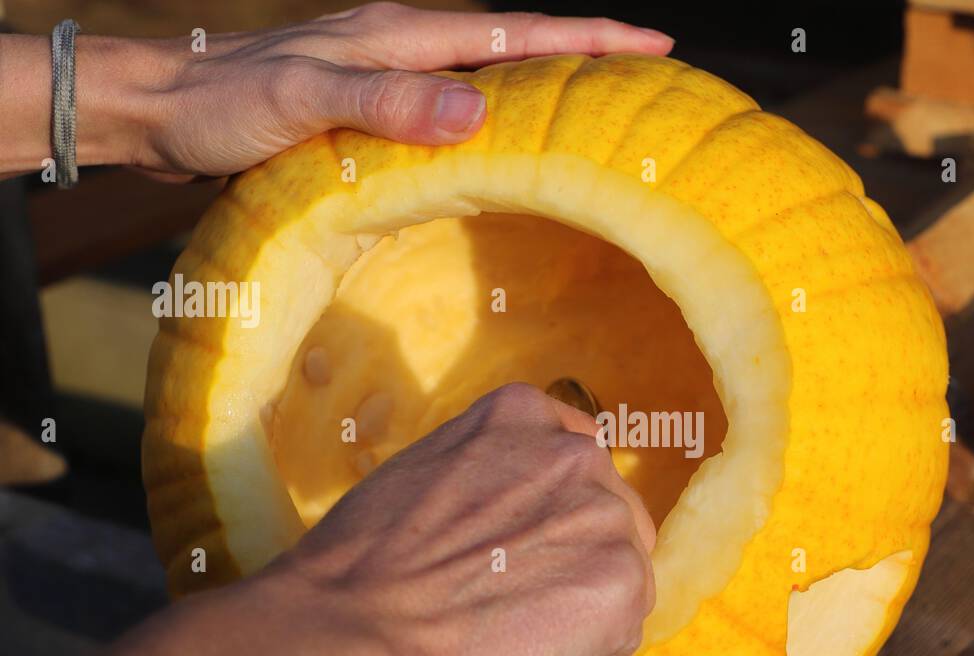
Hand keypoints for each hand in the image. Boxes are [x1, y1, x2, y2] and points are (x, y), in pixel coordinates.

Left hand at [0, 4, 672, 179]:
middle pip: (515, 44)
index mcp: (403, 36)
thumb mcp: (306, 102)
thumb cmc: (225, 105)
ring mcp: (387, 72)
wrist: (160, 108)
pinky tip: (504, 145)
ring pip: (488, 74)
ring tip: (596, 112)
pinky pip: (453, 103)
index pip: (517, 32)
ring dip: (545, 86)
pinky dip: (496, 114)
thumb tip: (478, 107)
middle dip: (585, 54)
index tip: (655, 45)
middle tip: (646, 82)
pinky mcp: (370, 104)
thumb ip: (387, 101)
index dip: (589, 37)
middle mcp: (404, 46)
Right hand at [270, 383, 657, 655]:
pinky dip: (584, 654)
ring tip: (508, 632)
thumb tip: (522, 519)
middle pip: (606, 516)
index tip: (511, 548)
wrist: (355, 636)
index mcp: (522, 414)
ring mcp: (605, 515)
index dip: (544, 516)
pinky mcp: (623, 582)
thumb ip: (492, 478)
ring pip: (619, 573)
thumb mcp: (426, 474)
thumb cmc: (361, 571)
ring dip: (579, 608)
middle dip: (570, 559)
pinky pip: (621, 630)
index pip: (570, 464)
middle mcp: (575, 453)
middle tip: (507, 602)